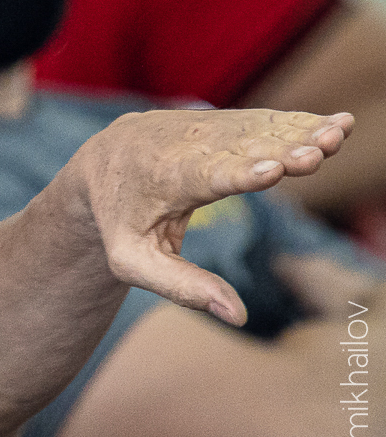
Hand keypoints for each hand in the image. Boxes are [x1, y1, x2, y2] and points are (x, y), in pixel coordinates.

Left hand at [59, 108, 351, 324]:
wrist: (96, 166)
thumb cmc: (118, 223)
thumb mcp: (132, 261)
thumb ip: (181, 287)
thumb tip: (238, 317)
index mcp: (157, 179)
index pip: (201, 177)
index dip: (238, 173)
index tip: (273, 170)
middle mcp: (177, 144)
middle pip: (235, 148)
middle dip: (279, 149)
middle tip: (320, 152)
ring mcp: (196, 125)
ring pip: (252, 128)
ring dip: (298, 131)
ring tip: (339, 133)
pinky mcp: (214, 119)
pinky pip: (258, 119)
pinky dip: (294, 122)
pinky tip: (335, 123)